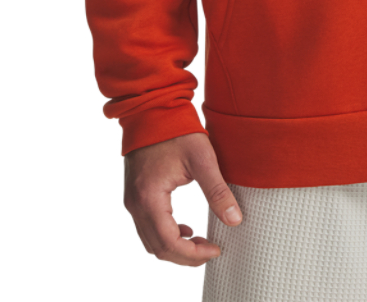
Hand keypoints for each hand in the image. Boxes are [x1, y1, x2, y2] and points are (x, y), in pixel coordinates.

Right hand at [123, 131, 242, 265]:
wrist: (151, 109)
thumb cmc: (176, 129)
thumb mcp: (202, 158)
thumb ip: (217, 190)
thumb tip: (234, 219)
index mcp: (150, 197)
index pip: (169, 243)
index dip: (193, 254)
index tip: (215, 249)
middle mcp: (135, 204)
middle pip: (157, 248)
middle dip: (185, 256)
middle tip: (211, 249)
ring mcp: (132, 201)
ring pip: (151, 241)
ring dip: (175, 248)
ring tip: (201, 242)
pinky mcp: (134, 195)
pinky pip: (147, 227)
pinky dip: (166, 235)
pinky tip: (185, 228)